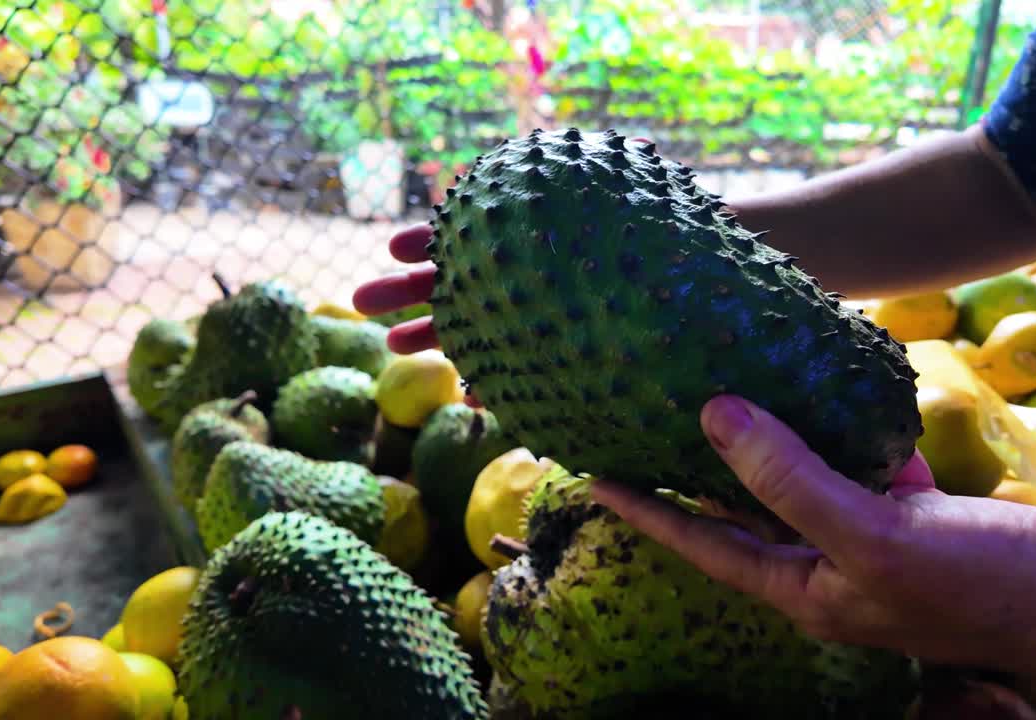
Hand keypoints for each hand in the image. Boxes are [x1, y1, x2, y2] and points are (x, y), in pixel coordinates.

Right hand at [351, 136, 654, 407]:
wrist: (674, 299)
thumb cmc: (655, 242)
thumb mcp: (639, 205)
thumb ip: (630, 176)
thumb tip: (641, 148)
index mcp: (519, 233)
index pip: (466, 231)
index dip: (429, 240)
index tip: (397, 248)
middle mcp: (514, 272)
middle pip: (450, 278)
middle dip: (403, 289)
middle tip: (361, 299)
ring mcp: (522, 315)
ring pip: (465, 325)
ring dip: (426, 335)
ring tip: (391, 346)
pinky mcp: (539, 355)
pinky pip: (506, 369)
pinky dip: (490, 381)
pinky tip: (472, 394)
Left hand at [589, 394, 1035, 701]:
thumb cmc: (980, 585)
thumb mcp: (876, 536)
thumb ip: (791, 480)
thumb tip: (717, 416)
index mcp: (803, 587)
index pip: (702, 543)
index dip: (647, 510)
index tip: (596, 474)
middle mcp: (823, 562)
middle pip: (742, 507)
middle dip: (697, 464)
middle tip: (647, 415)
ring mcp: (866, 534)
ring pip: (798, 478)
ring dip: (765, 436)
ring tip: (719, 385)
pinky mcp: (907, 508)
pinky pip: (854, 463)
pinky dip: (838, 427)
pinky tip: (821, 385)